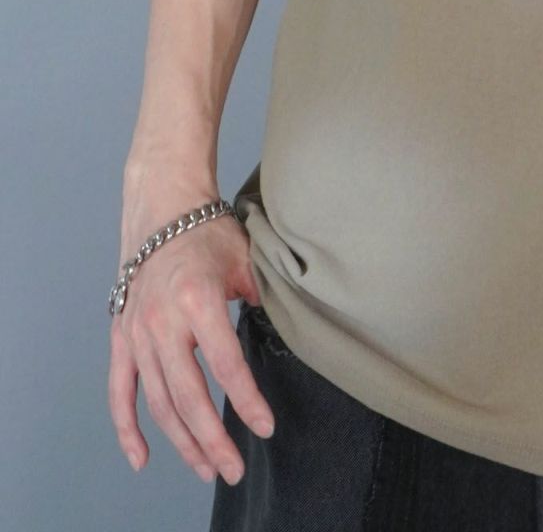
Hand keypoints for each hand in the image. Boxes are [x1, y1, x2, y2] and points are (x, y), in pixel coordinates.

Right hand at [108, 173, 275, 484]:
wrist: (162, 209)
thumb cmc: (208, 232)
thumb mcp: (245, 260)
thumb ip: (262, 299)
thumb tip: (288, 329)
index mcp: (197, 301)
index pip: (226, 365)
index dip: (246, 401)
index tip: (264, 428)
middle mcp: (162, 322)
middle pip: (188, 396)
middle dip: (212, 439)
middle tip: (233, 468)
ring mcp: (137, 333)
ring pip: (157, 402)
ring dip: (181, 441)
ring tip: (206, 468)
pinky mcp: (121, 337)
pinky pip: (119, 391)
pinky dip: (127, 428)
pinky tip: (143, 458)